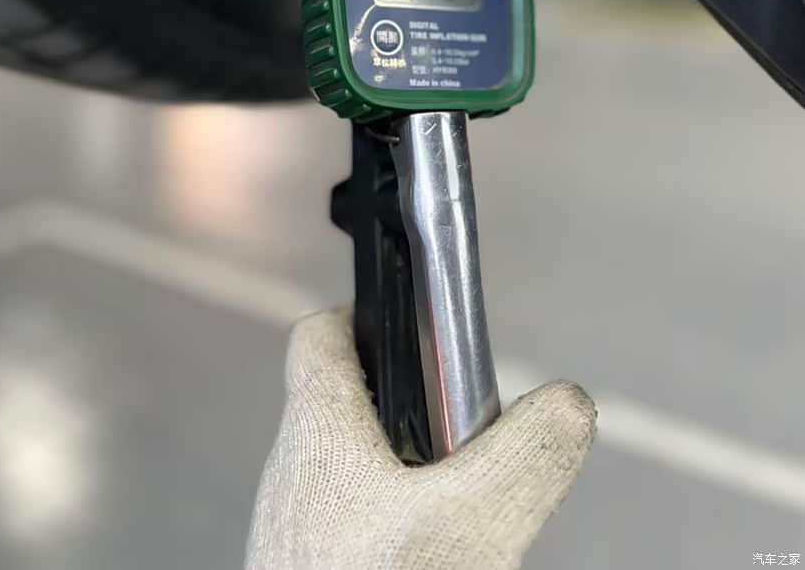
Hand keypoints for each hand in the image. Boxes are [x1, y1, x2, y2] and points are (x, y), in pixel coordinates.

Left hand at [245, 309, 595, 569]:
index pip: (323, 335)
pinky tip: (436, 569)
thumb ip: (530, 452)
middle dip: (417, 413)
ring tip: (461, 520)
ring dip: (413, 483)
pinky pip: (355, 532)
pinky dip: (399, 536)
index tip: (424, 335)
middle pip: (354, 405)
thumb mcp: (473, 521)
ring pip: (358, 474)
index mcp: (317, 428)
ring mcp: (294, 532)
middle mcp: (293, 473)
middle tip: (471, 448)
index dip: (370, 317)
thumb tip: (569, 404)